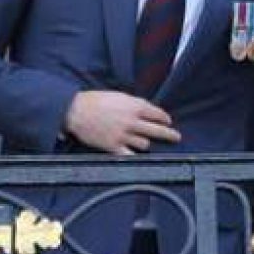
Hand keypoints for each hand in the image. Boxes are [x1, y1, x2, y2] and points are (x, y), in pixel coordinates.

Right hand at [63, 90, 181, 154]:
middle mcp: (133, 121)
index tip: (168, 121)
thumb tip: (146, 110)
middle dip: (169, 135)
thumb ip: (134, 104)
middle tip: (177, 137)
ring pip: (145, 144)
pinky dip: (134, 156)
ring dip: (145, 143)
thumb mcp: (120, 96)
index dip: (165, 119)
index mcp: (135, 106)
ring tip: (144, 142)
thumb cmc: (96, 100)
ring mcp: (124, 135)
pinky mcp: (113, 146)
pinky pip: (129, 155)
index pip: (158, 114)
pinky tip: (137, 156)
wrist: (76, 110)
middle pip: (157, 130)